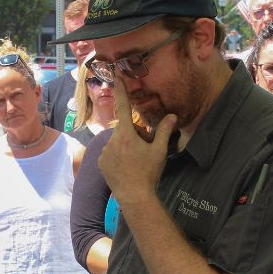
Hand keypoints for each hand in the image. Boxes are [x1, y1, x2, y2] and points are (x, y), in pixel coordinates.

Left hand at [98, 78, 175, 206]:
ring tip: (135, 162)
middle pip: (124, 130)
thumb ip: (164, 131)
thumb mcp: (159, 151)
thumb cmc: (148, 172)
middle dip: (133, 135)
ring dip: (125, 146)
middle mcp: (111, 140)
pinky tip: (126, 167)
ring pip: (117, 142)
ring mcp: (104, 152)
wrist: (134, 196)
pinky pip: (109, 153)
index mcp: (126, 135)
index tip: (117, 77)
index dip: (121, 91)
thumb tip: (172, 116)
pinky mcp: (100, 162)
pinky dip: (117, 156)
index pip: (123, 107)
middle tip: (144, 149)